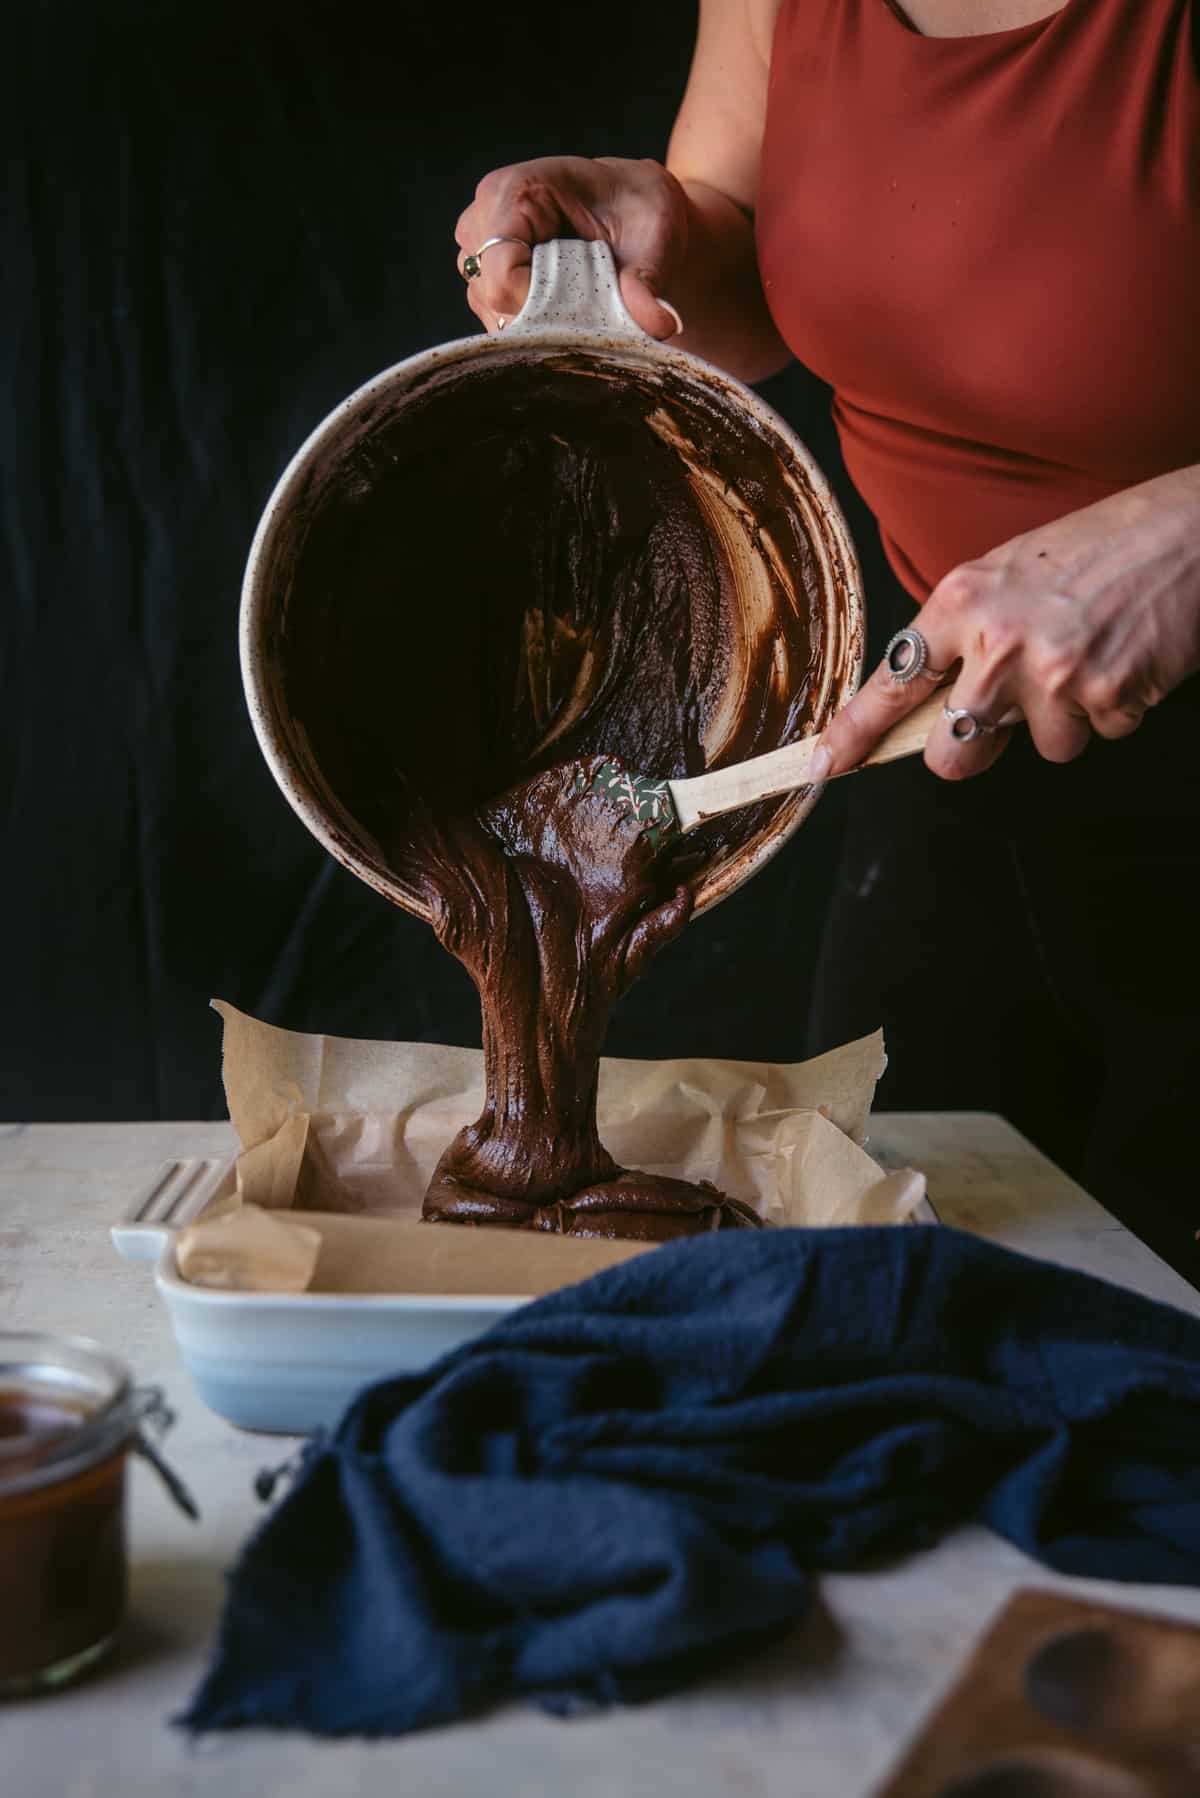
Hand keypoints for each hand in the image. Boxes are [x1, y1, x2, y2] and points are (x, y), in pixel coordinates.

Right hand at [454, 155, 688, 337]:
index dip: (539, 305)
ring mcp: (478, 250)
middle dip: (541, 316)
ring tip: (580, 305)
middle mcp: (484, 218)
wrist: (637, 212)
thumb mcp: (655, 238)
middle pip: (491, 296)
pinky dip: (534, 326)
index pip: (501, 272)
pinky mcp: (485, 277)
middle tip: (590, 309)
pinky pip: (497, 318)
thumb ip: (648, 282)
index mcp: (515, 190)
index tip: (585, 309)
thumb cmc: (642, 211)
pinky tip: (565, 310)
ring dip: (538, 324)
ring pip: (492, 312)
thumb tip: (659, 324)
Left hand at [817, 468, 1199, 780]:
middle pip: (952, 752)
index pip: (890, 682)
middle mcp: (997, 640)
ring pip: (1040, 748)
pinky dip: (1115, 707)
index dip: (853, 733)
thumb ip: (966, 632)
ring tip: (1089, 654)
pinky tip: (1127, 656)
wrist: (1190, 528)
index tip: (827, 764)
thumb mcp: (1010, 570)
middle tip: (1004, 715)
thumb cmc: (1102, 545)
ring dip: (1067, 717)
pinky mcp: (1108, 695)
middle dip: (973, 749)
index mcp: (962, 600)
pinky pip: (1097, 735)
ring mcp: (1052, 673)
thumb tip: (934, 698)